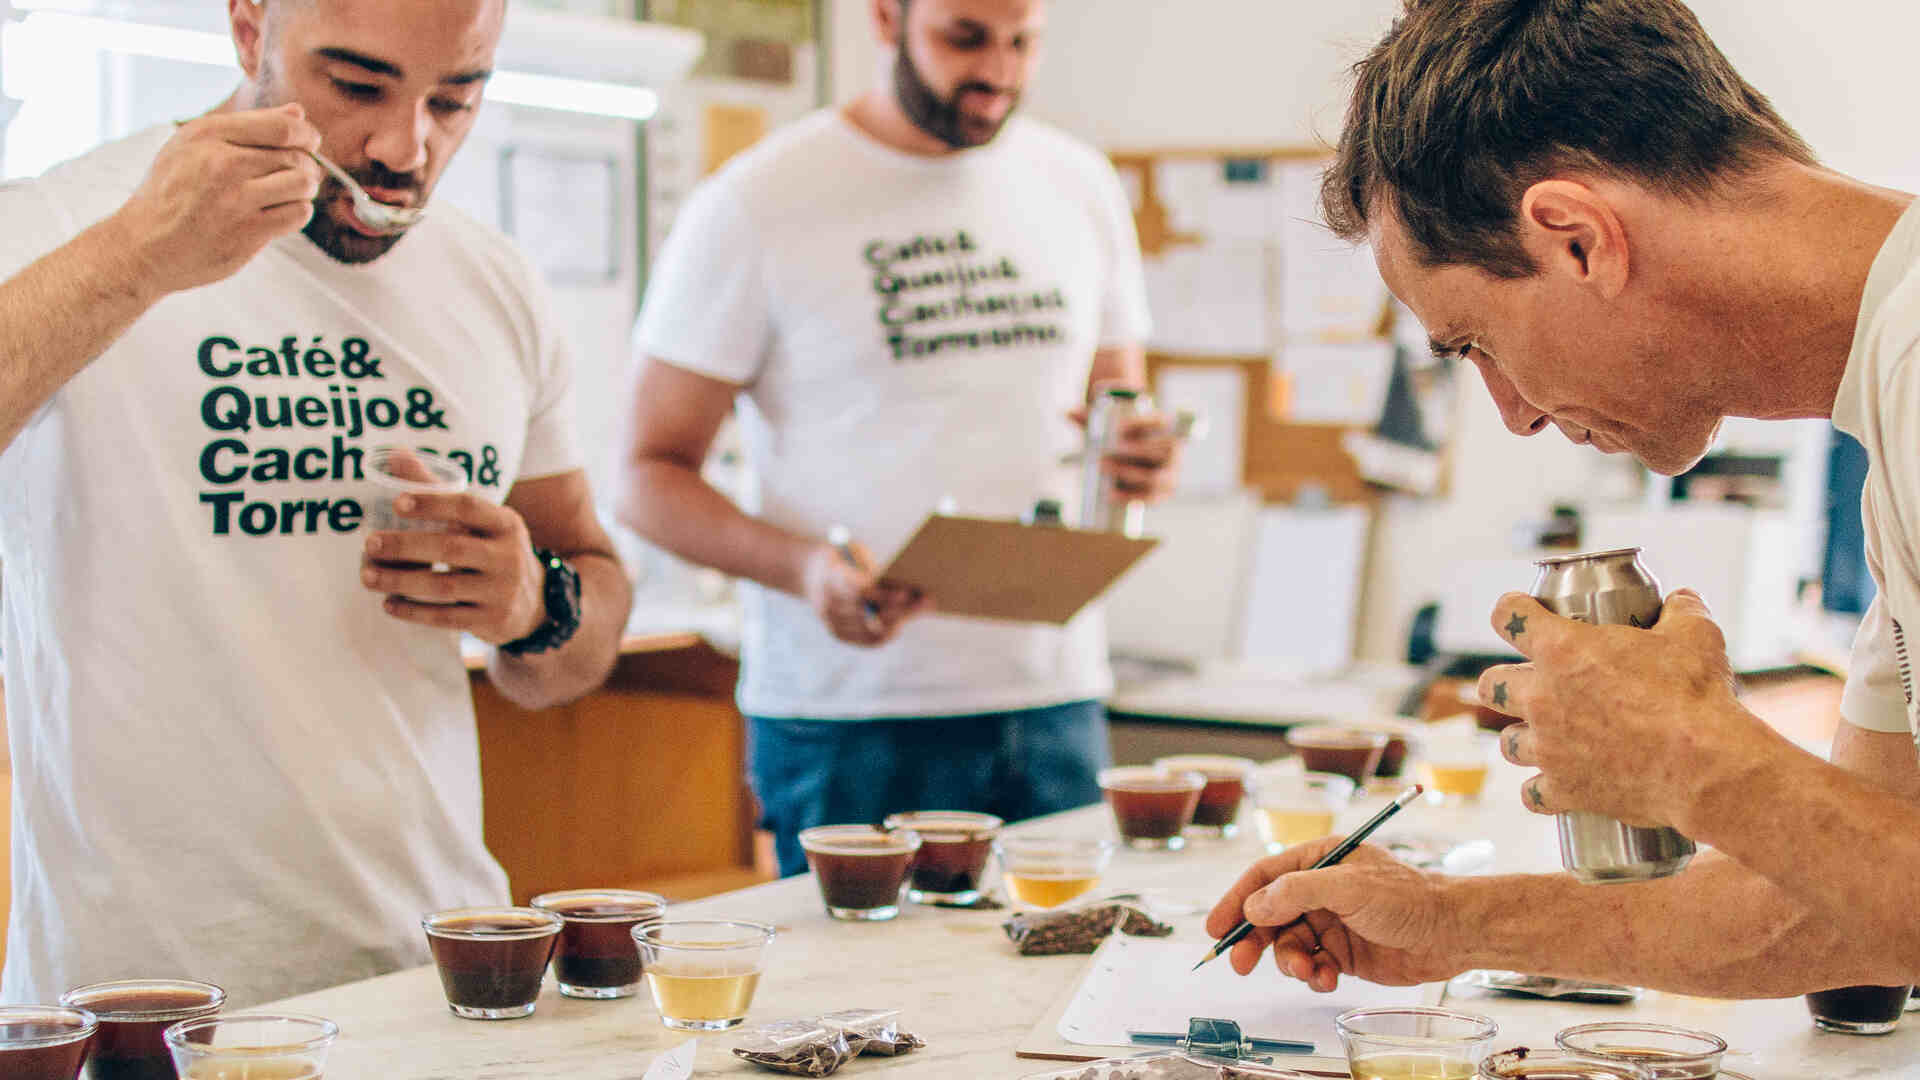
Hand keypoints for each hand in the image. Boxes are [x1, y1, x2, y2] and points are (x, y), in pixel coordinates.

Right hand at [112, 104, 323, 293]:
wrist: (143, 244)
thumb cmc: (172, 192)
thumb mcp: (194, 146)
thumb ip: (248, 127)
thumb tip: (298, 113)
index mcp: (207, 134)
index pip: (280, 126)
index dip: (306, 134)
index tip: (310, 142)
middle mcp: (221, 163)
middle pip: (295, 156)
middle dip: (306, 165)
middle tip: (298, 175)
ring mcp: (234, 200)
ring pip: (302, 184)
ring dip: (304, 189)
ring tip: (290, 193)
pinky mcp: (246, 232)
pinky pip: (297, 214)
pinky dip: (298, 212)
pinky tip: (281, 213)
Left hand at [360, 493, 547, 645]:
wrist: (534, 603)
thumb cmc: (493, 550)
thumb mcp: (479, 520)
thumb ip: (438, 489)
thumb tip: (394, 454)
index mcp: (506, 524)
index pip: (468, 507)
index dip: (432, 503)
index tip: (396, 503)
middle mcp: (509, 556)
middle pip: (451, 548)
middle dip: (405, 546)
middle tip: (369, 543)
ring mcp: (501, 592)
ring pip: (443, 587)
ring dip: (400, 581)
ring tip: (368, 576)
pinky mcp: (491, 622)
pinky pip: (445, 618)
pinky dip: (413, 612)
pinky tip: (389, 604)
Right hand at [800, 540, 928, 646]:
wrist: (806, 572)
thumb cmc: (841, 558)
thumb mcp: (854, 555)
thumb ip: (874, 572)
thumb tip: (911, 588)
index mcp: (829, 579)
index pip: (860, 592)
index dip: (883, 595)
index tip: (906, 593)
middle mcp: (828, 604)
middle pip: (870, 613)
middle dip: (902, 608)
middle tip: (928, 601)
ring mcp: (831, 623)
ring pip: (872, 630)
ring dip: (901, 620)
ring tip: (922, 609)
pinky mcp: (837, 634)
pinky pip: (867, 640)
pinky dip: (887, 632)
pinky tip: (903, 622)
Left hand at [1067, 407, 1182, 502]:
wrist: (1132, 456)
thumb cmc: (1121, 436)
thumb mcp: (1107, 424)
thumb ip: (1090, 417)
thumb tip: (1068, 412)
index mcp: (1163, 426)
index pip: (1158, 421)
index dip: (1140, 424)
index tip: (1117, 428)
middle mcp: (1172, 449)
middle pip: (1159, 450)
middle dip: (1132, 452)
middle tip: (1104, 455)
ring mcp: (1170, 472)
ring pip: (1155, 477)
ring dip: (1129, 475)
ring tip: (1103, 470)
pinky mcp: (1163, 492)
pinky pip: (1150, 498)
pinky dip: (1129, 497)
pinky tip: (1110, 495)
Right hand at [1204, 838, 1468, 991]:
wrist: (1451, 934)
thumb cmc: (1408, 898)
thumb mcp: (1348, 887)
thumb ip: (1298, 892)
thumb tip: (1256, 905)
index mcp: (1320, 860)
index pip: (1265, 877)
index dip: (1236, 900)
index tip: (1215, 927)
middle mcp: (1321, 890)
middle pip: (1270, 914)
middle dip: (1255, 940)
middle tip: (1241, 963)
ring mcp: (1331, 922)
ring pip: (1289, 944)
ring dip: (1291, 962)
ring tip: (1308, 971)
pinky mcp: (1343, 953)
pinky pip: (1312, 965)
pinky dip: (1314, 975)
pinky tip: (1328, 978)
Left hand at [1478, 588, 1753, 828]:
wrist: (1705, 767)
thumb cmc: (1696, 697)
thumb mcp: (1695, 637)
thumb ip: (1681, 611)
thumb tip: (1681, 601)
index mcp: (1562, 649)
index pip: (1508, 617)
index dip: (1512, 611)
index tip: (1519, 613)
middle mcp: (1543, 697)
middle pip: (1491, 685)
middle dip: (1506, 683)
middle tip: (1530, 685)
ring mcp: (1548, 747)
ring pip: (1507, 743)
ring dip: (1524, 738)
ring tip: (1546, 737)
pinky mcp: (1564, 790)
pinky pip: (1532, 794)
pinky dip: (1543, 791)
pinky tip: (1557, 786)